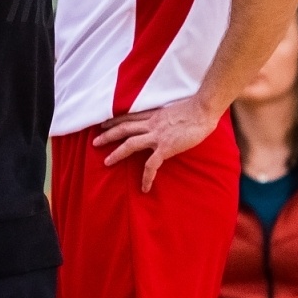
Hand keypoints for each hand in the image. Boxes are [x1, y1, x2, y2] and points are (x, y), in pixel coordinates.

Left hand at [93, 94, 218, 191]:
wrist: (203, 111)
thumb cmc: (194, 110)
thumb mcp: (173, 111)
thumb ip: (165, 118)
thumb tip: (166, 123)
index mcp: (153, 115)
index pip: (128, 117)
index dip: (114, 121)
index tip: (103, 124)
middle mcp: (151, 124)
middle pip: (123, 128)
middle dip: (108, 135)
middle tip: (95, 142)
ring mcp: (156, 136)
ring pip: (130, 144)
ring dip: (116, 153)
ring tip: (106, 162)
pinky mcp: (165, 147)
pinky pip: (151, 165)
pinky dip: (146, 177)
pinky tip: (144, 187)